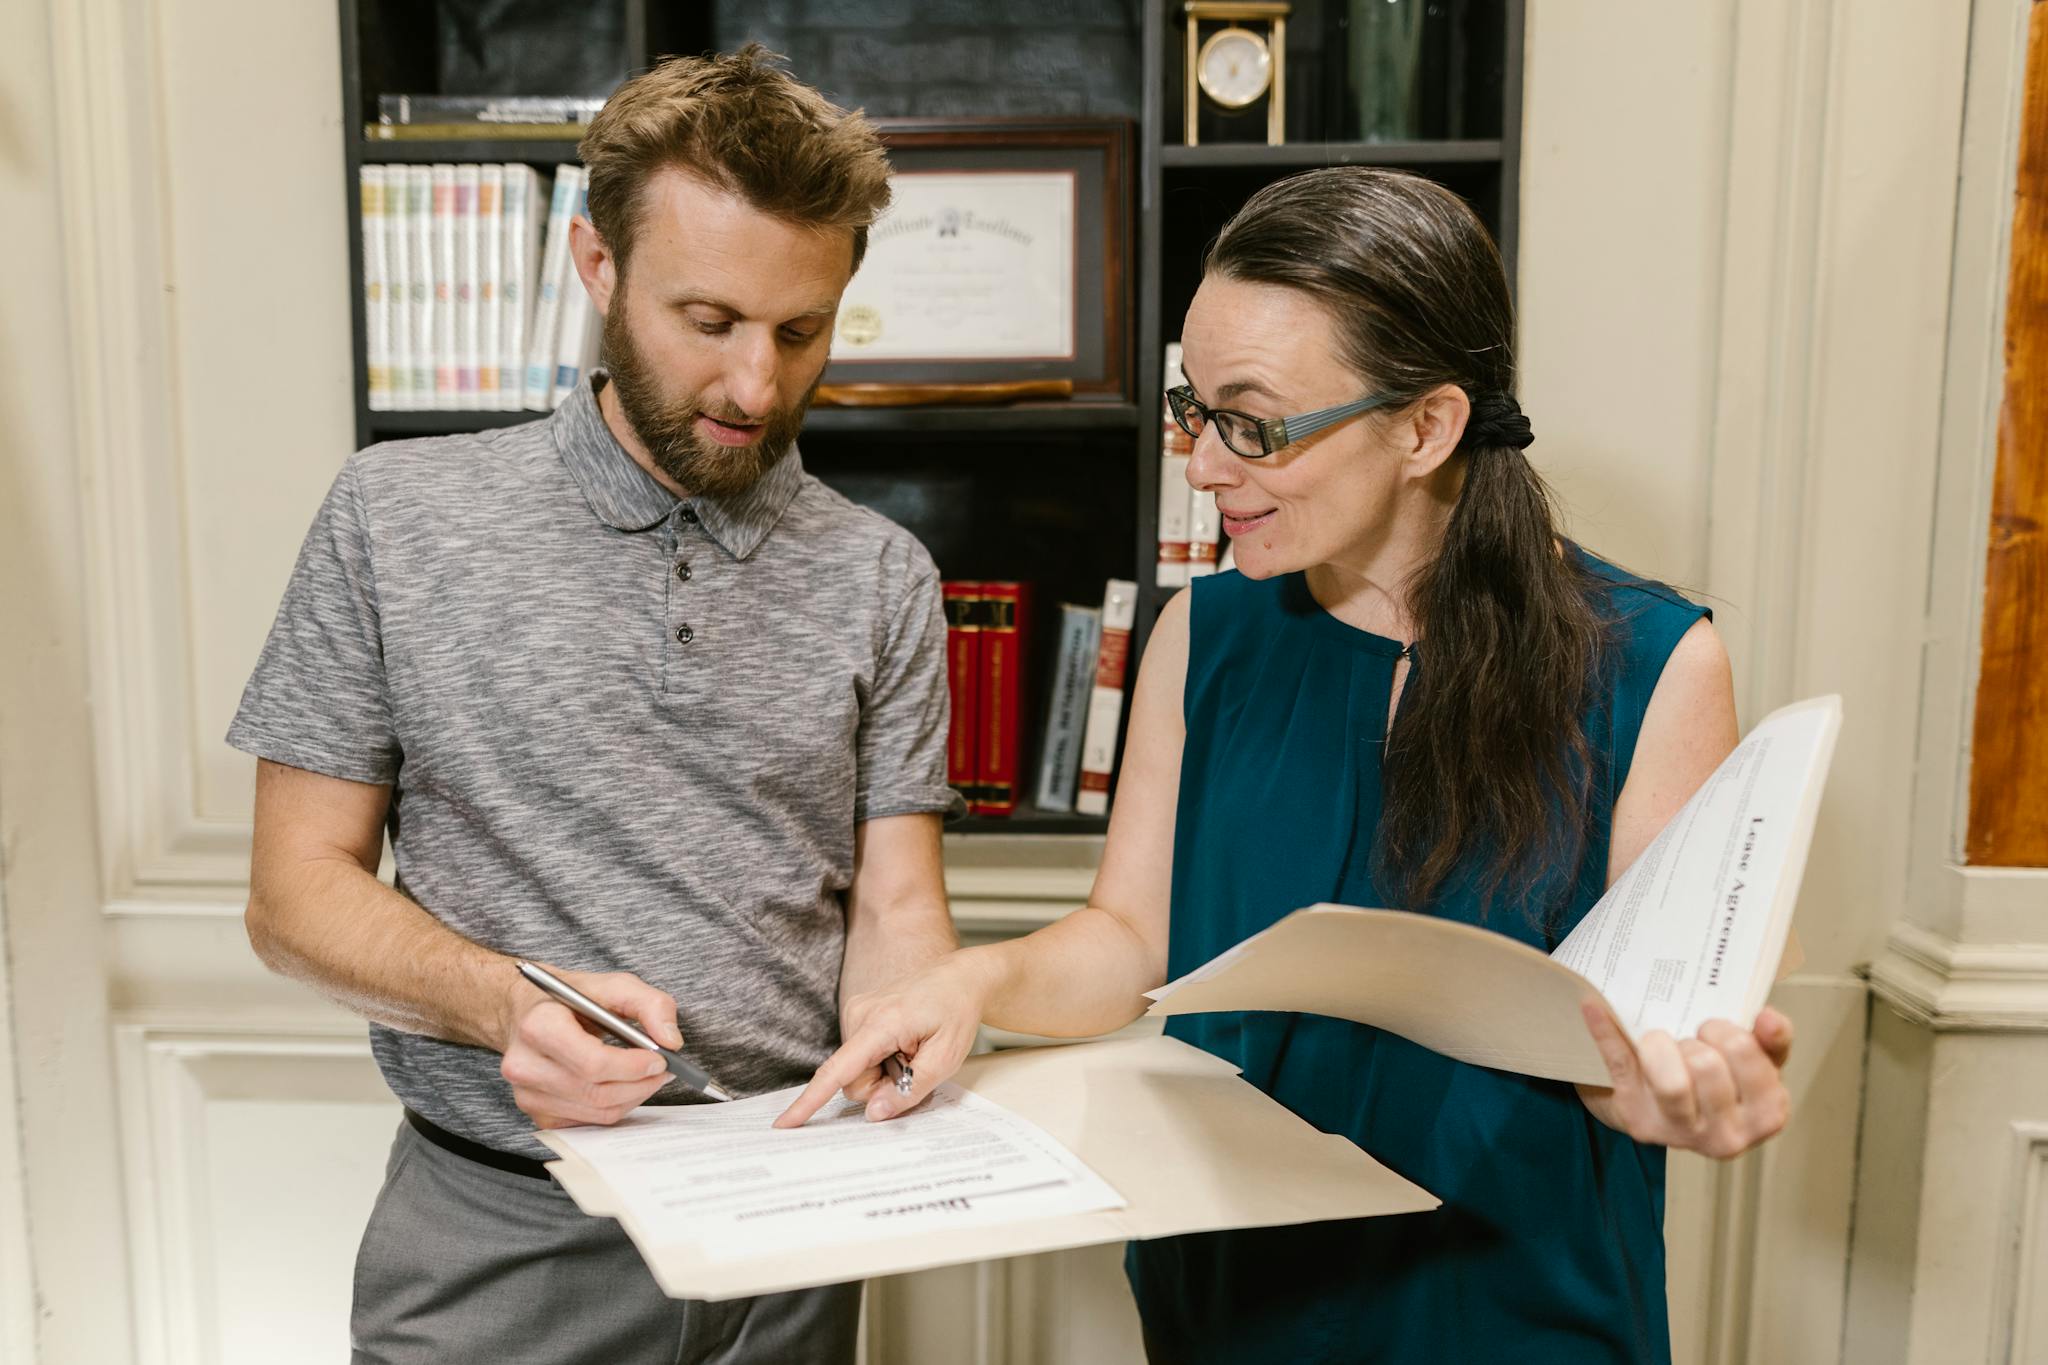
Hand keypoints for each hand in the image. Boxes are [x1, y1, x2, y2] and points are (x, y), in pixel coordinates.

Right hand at [498, 966, 683, 1128]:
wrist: (530, 1012)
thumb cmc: (573, 998)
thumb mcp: (614, 985)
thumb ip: (650, 1005)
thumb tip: (671, 1041)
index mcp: (539, 1026)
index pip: (592, 1063)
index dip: (632, 1066)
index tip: (660, 1059)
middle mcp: (525, 1065)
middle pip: (597, 1092)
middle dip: (640, 1084)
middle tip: (663, 1069)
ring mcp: (528, 1095)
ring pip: (597, 1112)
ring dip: (633, 1096)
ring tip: (648, 1076)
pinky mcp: (538, 1114)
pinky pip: (589, 1123)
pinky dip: (615, 1107)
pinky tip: (623, 1086)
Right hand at [774, 954, 989, 1127]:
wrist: (959, 978)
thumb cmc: (956, 1013)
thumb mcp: (946, 1059)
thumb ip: (909, 1091)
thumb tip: (873, 1114)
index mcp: (882, 1023)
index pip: (839, 1070)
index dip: (811, 1101)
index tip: (785, 1123)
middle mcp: (860, 1013)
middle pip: (852, 1081)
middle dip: (881, 1086)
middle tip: (915, 1064)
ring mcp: (856, 1011)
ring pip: (856, 1070)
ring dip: (883, 1072)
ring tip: (912, 1049)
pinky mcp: (857, 1014)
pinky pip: (859, 1056)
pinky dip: (881, 1059)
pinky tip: (902, 1043)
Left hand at [1575, 1003, 1793, 1158]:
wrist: (1668, 1106)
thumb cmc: (1720, 1077)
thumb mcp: (1755, 1061)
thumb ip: (1771, 1039)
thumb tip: (1769, 1018)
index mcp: (1767, 1113)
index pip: (1748, 1057)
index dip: (1728, 1034)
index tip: (1714, 1028)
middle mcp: (1728, 1135)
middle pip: (1708, 1066)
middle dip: (1696, 1040)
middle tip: (1690, 1039)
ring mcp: (1680, 1132)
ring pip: (1672, 1083)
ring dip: (1661, 1048)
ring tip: (1662, 1043)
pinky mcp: (1638, 1120)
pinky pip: (1621, 1067)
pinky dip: (1606, 1033)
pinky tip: (1592, 1007)